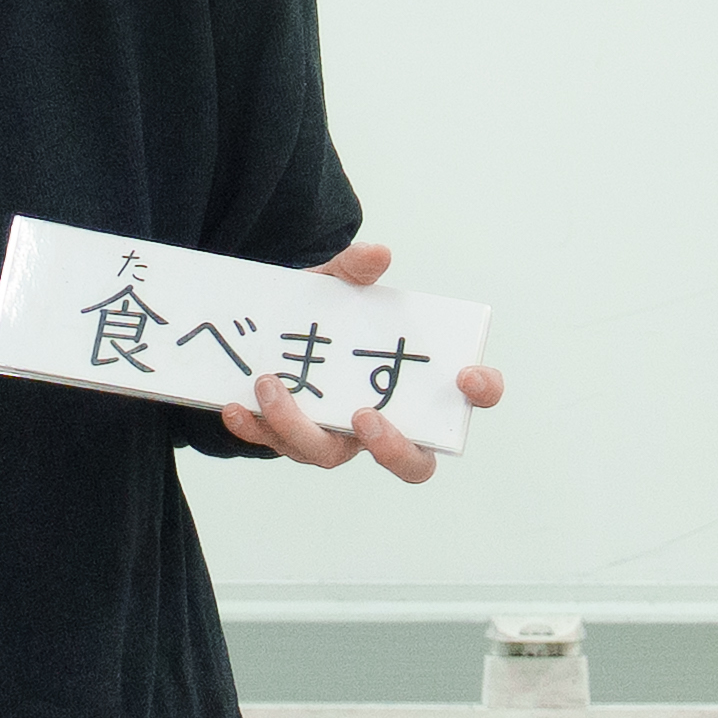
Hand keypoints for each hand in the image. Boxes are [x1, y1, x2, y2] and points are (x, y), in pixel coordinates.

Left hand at [217, 240, 508, 484]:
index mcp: (416, 383)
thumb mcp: (334, 285)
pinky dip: (256, 428)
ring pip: (329, 456)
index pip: (471, 399)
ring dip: (299, 425)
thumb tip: (376, 254)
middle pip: (412, 463)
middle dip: (393, 449)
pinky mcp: (291, 440)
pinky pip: (277, 445)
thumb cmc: (320, 313)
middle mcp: (386, 422)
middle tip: (363, 417)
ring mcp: (338, 437)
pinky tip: (235, 406)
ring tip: (270, 383)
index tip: (465, 375)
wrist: (267, 326)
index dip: (482, 392)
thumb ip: (353, 272)